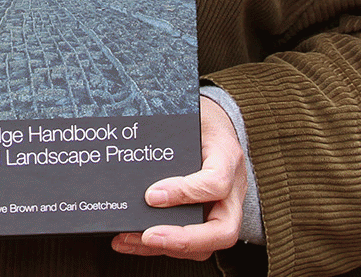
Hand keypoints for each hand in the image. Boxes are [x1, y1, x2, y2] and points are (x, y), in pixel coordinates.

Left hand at [110, 94, 244, 260]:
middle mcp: (233, 192)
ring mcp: (222, 210)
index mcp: (229, 158)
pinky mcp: (206, 222)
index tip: (152, 195)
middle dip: (184, 240)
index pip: (217, 183)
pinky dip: (158, 247)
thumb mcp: (193, 113)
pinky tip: (129, 241)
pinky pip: (189, 244)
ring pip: (204, 246)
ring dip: (165, 247)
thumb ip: (171, 129)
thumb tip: (136, 144)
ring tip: (128, 238)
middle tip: (149, 235)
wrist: (216, 127)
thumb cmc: (201, 119)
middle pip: (223, 231)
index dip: (186, 193)